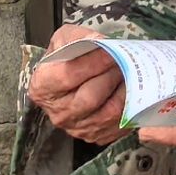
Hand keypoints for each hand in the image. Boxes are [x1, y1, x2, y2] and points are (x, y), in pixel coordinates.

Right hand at [27, 23, 127, 143]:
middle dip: (111, 76)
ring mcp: (77, 128)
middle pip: (89, 97)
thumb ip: (78, 38)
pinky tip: (133, 90)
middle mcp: (58, 112)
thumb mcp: (64, 40)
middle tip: (125, 60)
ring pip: (107, 113)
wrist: (67, 81)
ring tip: (132, 73)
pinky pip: (119, 124)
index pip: (68, 76)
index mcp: (42, 87)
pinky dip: (130, 106)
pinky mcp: (96, 136)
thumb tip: (100, 41)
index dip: (92, 63)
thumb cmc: (65, 59)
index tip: (111, 50)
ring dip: (125, 91)